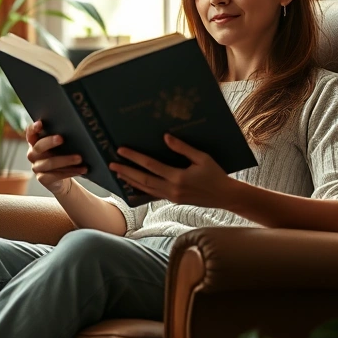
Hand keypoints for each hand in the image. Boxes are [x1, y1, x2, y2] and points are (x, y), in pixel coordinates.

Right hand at [26, 120, 85, 195]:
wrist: (62, 179)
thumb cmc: (62, 156)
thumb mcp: (60, 146)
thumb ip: (60, 137)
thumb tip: (75, 129)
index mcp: (35, 142)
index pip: (30, 133)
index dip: (33, 128)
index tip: (40, 123)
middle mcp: (33, 154)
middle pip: (39, 147)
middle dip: (50, 142)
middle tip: (62, 138)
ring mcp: (36, 167)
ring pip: (49, 163)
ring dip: (66, 160)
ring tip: (79, 158)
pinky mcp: (43, 178)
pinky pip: (55, 175)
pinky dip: (70, 172)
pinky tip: (81, 169)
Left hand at [110, 134, 239, 208]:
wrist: (225, 196)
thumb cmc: (216, 174)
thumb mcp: (202, 158)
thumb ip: (183, 148)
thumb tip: (165, 137)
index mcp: (178, 177)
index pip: (151, 166)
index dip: (135, 157)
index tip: (121, 150)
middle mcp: (172, 189)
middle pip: (143, 179)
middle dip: (126, 171)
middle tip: (112, 164)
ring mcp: (171, 197)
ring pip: (146, 189)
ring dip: (130, 180)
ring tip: (118, 174)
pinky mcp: (173, 200)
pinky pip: (153, 194)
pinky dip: (141, 188)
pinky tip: (134, 183)